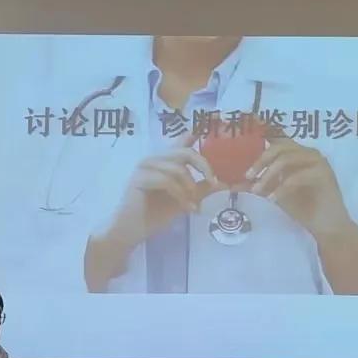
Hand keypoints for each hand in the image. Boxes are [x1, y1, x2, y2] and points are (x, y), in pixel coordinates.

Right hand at [85, 137, 224, 291]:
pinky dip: (180, 196)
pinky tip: (186, 208)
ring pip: (177, 168)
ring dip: (189, 189)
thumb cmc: (156, 213)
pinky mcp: (139, 178)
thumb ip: (202, 188)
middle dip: (203, 167)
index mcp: (167, 160)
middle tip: (213, 182)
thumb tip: (225, 183)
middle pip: (186, 152)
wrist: (132, 230)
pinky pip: (166, 181)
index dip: (198, 133)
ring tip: (193, 205)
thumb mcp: (186, 198)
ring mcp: (145, 166)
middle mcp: (156, 158)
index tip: (211, 127)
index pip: (183, 139)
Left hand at [244, 137, 357, 294]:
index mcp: (297, 153)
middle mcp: (308, 153)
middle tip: (248, 176)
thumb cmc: (303, 208)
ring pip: (288, 159)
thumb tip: (232, 184)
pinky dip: (282, 188)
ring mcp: (318, 162)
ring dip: (269, 175)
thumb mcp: (274, 194)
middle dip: (261, 160)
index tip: (243, 138)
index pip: (277, 139)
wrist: (327, 226)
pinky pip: (298, 176)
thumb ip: (258, 185)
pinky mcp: (324, 174)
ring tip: (258, 191)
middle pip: (280, 146)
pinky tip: (272, 199)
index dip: (261, 134)